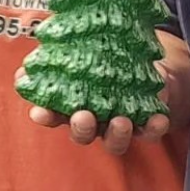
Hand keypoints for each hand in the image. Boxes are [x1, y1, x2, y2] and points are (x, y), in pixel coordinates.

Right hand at [28, 34, 189, 155]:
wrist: (143, 63)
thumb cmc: (102, 55)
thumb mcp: (80, 49)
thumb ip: (58, 52)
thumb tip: (31, 56)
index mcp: (71, 103)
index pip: (53, 114)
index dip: (45, 116)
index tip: (39, 112)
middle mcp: (93, 119)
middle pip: (82, 133)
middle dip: (81, 128)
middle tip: (82, 117)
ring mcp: (118, 124)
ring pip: (114, 141)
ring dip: (116, 134)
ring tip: (120, 120)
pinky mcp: (145, 124)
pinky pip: (149, 132)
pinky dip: (153, 128)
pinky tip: (158, 119)